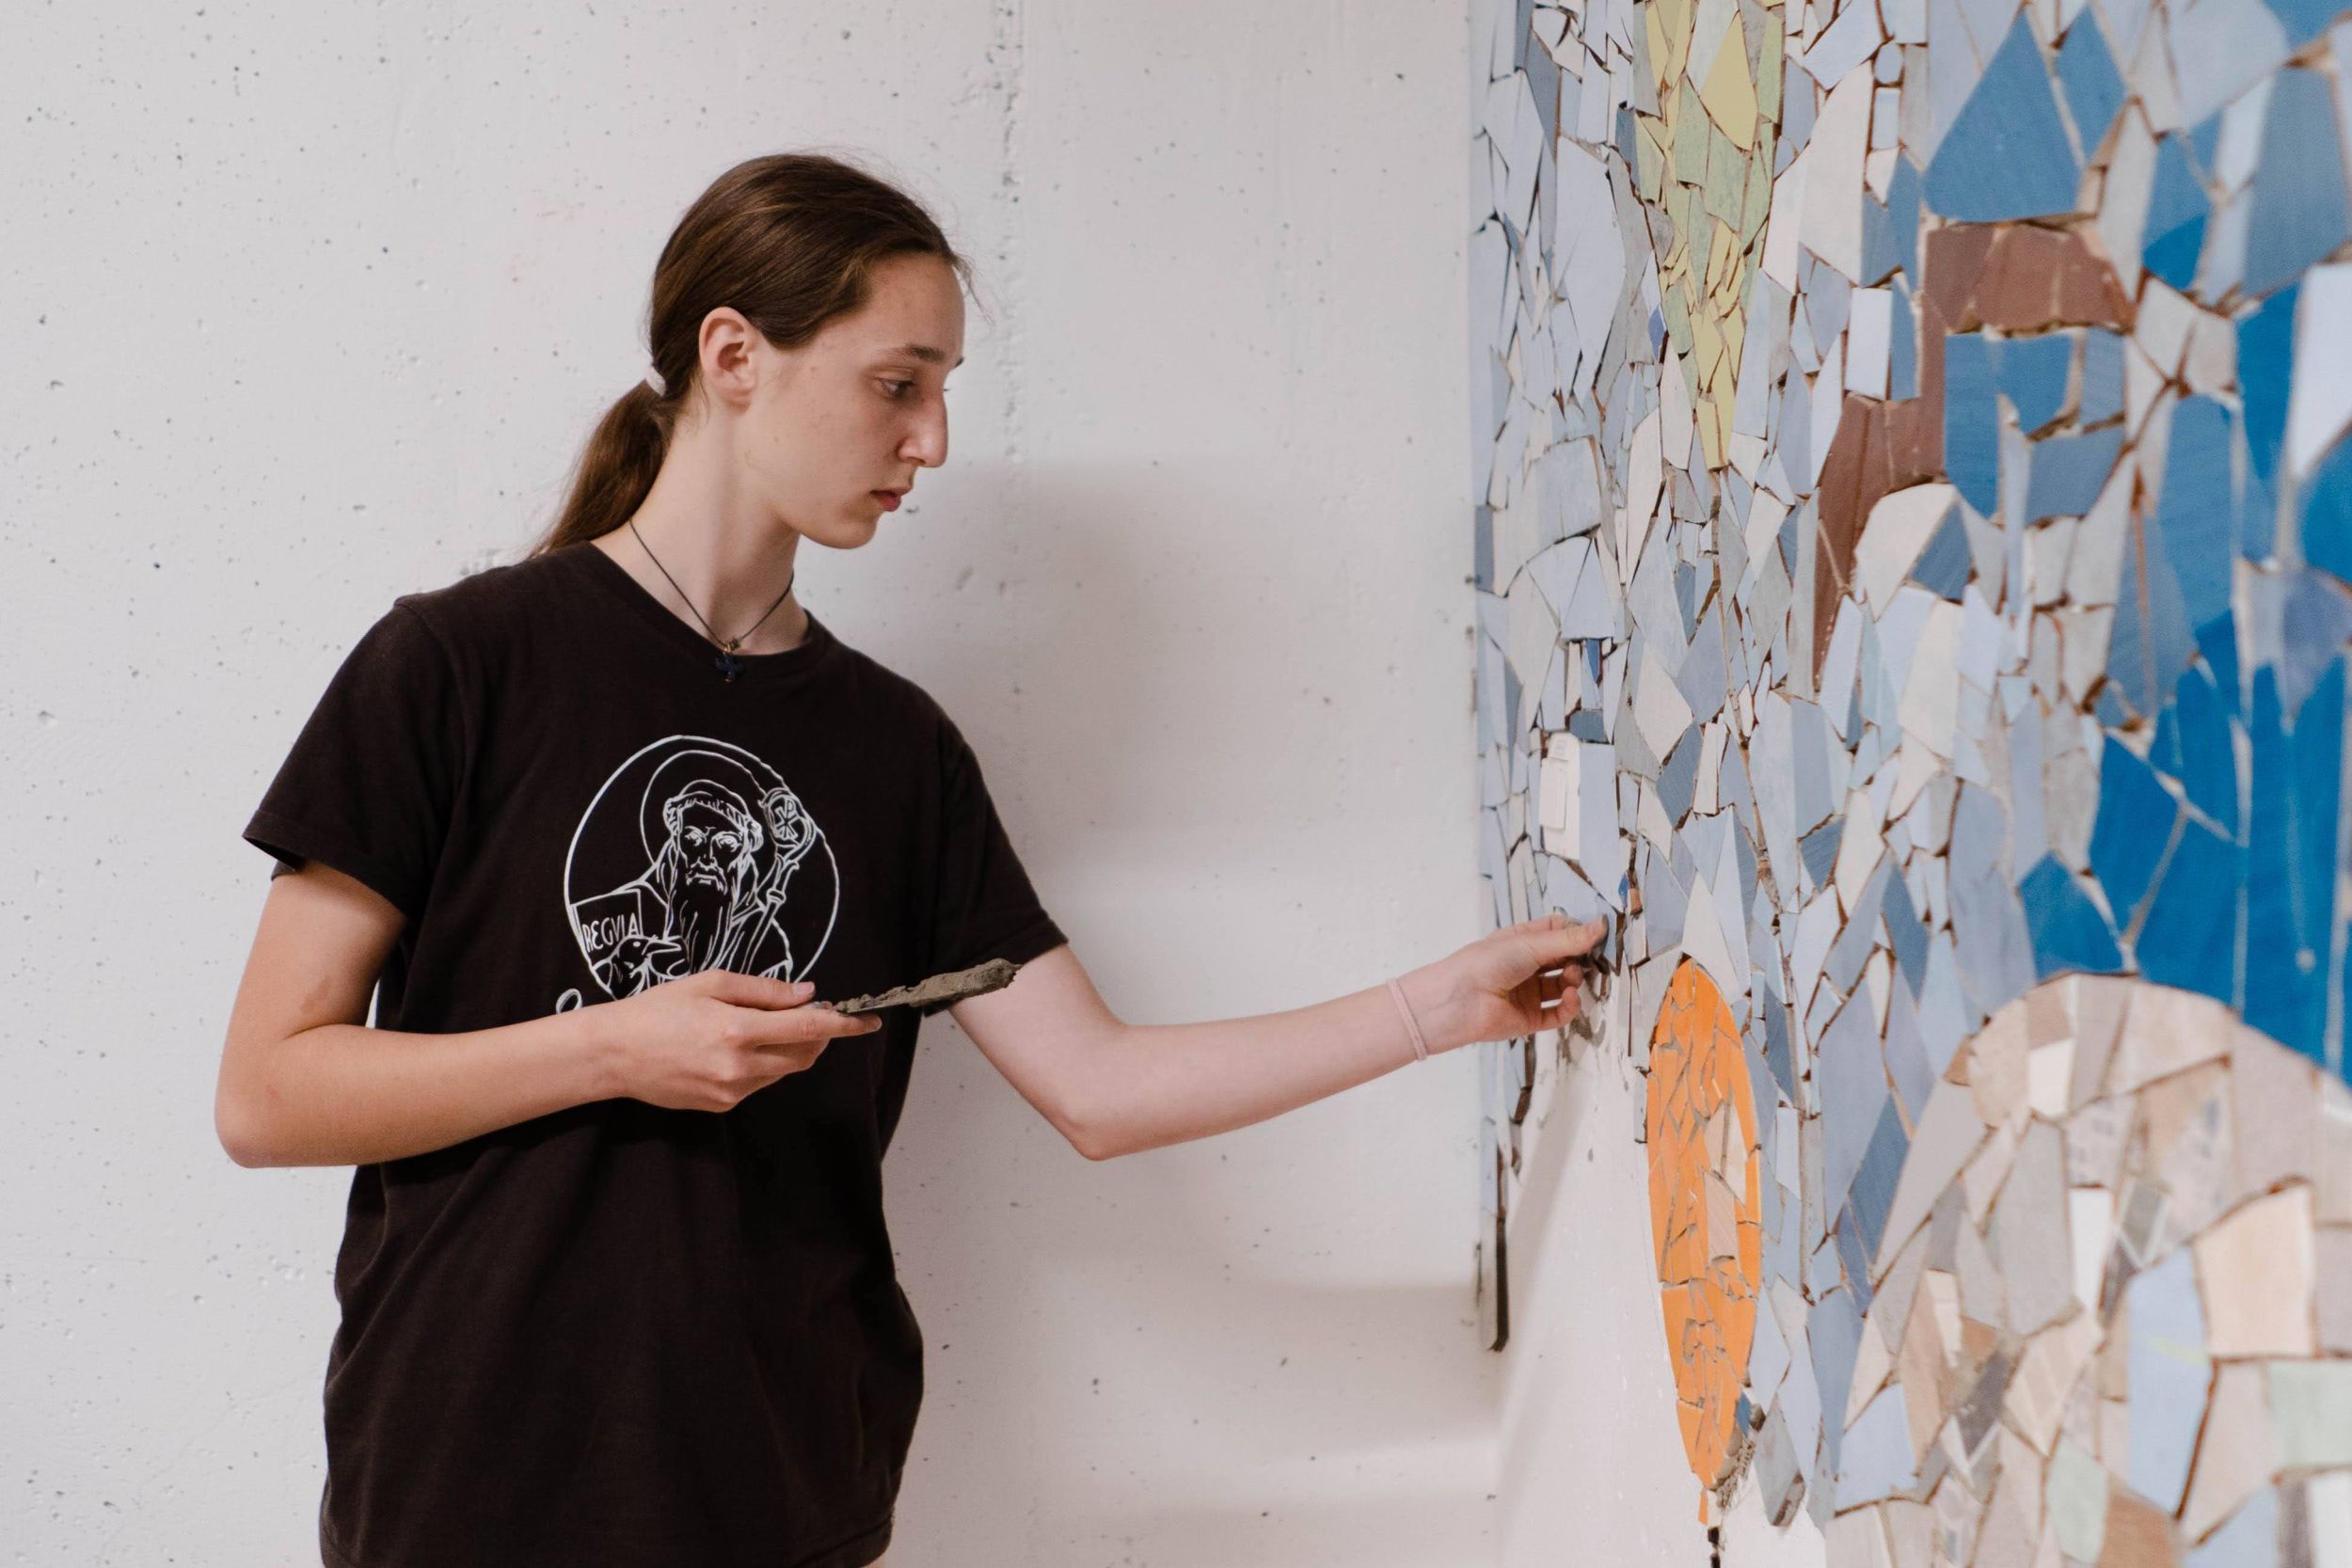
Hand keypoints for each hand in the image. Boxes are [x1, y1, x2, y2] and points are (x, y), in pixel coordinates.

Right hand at [596, 968, 882, 1111]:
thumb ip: (764, 991)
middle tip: (811, 1015)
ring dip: (789, 1049)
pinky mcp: (722, 1106)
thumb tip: (808, 995)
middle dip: (819, 1037)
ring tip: (760, 1026)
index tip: (868, 1021)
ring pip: (784, 1070)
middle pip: (804, 1055)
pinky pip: (760, 1083)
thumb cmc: (658, 1010)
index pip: (808, 1030)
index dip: (843, 1026)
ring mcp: (731, 1092)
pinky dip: (763, 1064)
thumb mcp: (711, 984)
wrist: (614, 1054)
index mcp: (737, 1031)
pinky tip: (734, 1048)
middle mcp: (739, 1067)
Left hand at [1406, 912, 1610, 1052]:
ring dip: (1574, 980)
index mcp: (1522, 941)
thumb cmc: (1485, 963)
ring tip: (1572, 977)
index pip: (1557, 932)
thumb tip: (1600, 926)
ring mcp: (1529, 993)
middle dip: (1580, 958)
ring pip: (1564, 986)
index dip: (1576, 932)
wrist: (1460, 1001)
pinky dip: (1570, 1006)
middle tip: (1592, 958)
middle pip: (1564, 959)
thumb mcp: (1530, 944)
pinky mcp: (1530, 1018)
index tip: (1595, 933)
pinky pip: (1559, 1014)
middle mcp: (1526, 966)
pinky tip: (1570, 997)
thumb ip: (1568, 939)